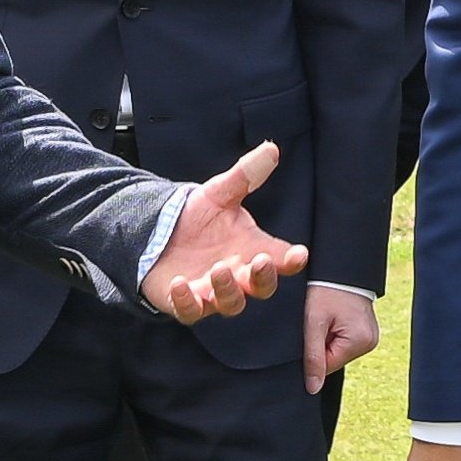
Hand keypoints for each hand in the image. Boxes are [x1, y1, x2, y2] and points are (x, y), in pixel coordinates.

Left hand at [149, 142, 308, 321]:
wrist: (160, 233)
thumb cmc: (199, 218)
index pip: (281, 259)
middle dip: (263, 277)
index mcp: (252, 250)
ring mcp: (212, 292)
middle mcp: (238, 275)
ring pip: (230, 303)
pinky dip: (186, 302)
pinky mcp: (185, 302)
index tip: (299, 255)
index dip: (292, 259)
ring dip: (227, 290)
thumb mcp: (220, 193)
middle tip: (260, 262)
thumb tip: (270, 149)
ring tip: (218, 270)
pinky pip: (190, 312)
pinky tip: (180, 284)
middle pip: (261, 287)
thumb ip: (245, 175)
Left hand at [304, 283, 378, 392]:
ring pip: (338, 350)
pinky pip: (344, 341)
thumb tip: (313, 389)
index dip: (313, 352)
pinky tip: (333, 317)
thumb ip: (313, 357)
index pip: (328, 365)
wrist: (339, 267)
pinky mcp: (366, 331)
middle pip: (334, 358)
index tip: (310, 332)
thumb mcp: (314, 323)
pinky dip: (334, 333)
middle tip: (318, 321)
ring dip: (327, 338)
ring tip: (326, 317)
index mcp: (361, 341)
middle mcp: (371, 342)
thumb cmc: (325, 290)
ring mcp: (371, 336)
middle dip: (321, 344)